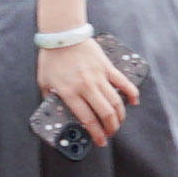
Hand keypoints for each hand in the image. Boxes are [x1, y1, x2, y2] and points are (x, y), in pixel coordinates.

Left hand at [36, 30, 139, 149]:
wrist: (62, 35)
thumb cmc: (51, 58)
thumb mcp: (43, 81)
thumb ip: (49, 97)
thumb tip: (54, 111)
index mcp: (69, 92)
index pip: (87, 119)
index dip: (96, 133)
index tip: (100, 141)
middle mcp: (86, 86)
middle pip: (105, 113)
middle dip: (111, 128)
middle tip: (110, 133)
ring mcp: (99, 77)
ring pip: (116, 102)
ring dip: (120, 116)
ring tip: (118, 122)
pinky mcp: (107, 67)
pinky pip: (123, 83)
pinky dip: (132, 94)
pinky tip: (134, 102)